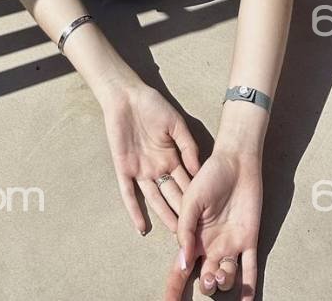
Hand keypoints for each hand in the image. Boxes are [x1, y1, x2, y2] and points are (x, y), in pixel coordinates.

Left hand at [101, 80, 200, 233]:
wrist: (127, 96)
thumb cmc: (153, 105)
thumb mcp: (176, 124)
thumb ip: (188, 146)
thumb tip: (200, 170)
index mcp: (172, 157)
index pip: (186, 182)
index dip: (195, 199)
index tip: (208, 217)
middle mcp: (158, 168)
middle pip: (172, 195)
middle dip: (183, 214)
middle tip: (194, 235)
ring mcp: (141, 170)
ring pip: (154, 199)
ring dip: (164, 217)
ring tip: (175, 236)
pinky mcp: (124, 169)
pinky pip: (129, 194)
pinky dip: (135, 211)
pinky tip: (142, 229)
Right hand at [164, 148, 261, 298]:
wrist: (236, 163)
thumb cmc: (209, 177)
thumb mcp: (191, 201)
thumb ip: (185, 231)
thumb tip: (184, 262)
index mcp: (193, 238)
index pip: (181, 270)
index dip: (173, 289)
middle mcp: (211, 246)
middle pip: (205, 278)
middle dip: (206, 285)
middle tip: (208, 278)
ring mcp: (230, 244)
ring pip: (227, 277)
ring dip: (224, 283)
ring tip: (221, 275)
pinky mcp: (248, 240)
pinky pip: (249, 268)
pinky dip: (248, 287)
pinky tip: (247, 300)